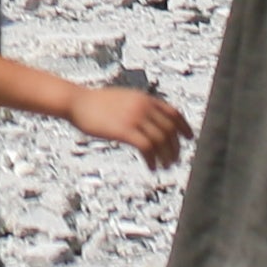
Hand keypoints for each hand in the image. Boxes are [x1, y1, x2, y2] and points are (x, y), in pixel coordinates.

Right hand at [67, 84, 192, 169]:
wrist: (78, 102)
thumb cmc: (97, 103)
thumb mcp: (123, 99)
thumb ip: (139, 107)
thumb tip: (150, 120)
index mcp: (144, 98)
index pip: (173, 112)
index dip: (184, 126)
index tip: (189, 138)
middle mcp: (143, 106)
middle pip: (169, 129)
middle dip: (175, 147)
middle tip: (174, 160)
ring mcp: (134, 118)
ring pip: (161, 140)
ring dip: (166, 156)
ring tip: (164, 167)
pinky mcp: (124, 130)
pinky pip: (147, 148)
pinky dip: (152, 160)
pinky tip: (151, 168)